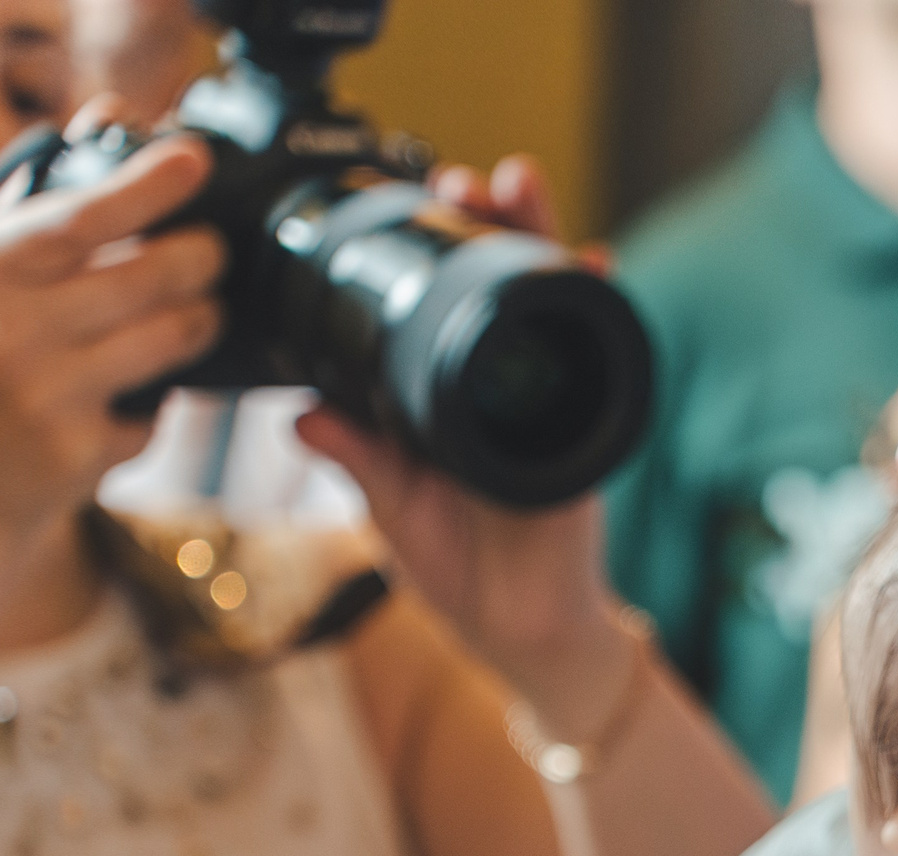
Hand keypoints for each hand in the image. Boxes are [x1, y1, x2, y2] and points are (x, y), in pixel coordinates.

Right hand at [0, 135, 219, 552]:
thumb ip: (42, 204)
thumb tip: (114, 117)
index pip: (81, 215)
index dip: (148, 185)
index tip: (197, 159)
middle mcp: (9, 324)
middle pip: (153, 275)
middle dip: (203, 260)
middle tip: (212, 255)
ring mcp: (47, 391)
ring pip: (174, 337)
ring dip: (202, 323)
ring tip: (196, 318)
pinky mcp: (80, 450)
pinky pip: (161, 411)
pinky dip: (159, 405)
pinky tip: (132, 404)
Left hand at [294, 149, 628, 721]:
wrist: (522, 635)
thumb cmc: (463, 579)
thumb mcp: (392, 513)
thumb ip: (356, 460)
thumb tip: (299, 411)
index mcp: (447, 403)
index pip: (443, 312)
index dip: (434, 260)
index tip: (414, 210)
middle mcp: (502, 392)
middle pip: (504, 290)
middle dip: (494, 227)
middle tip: (469, 178)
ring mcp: (549, 406)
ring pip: (550, 308)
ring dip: (541, 244)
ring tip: (522, 189)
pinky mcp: (584, 429)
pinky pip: (596, 359)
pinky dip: (597, 308)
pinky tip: (592, 263)